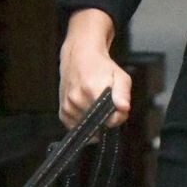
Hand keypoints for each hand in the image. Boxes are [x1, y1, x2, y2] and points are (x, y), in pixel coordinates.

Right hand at [58, 9, 132, 128]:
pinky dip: (84, 123)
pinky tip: (86, 108)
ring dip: (95, 121)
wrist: (79, 57)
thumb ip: (123, 93)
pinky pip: (77, 128)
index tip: (118, 107)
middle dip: (107, 117)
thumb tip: (124, 108)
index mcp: (92, 90)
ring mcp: (68, 107)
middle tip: (106, 101)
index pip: (110, 120)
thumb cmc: (102, 67)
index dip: (118, 116)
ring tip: (95, 102)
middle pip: (100, 125)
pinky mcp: (62, 113)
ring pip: (89, 129)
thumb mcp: (120, 76)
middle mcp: (77, 100)